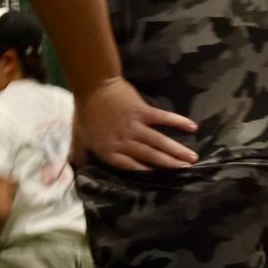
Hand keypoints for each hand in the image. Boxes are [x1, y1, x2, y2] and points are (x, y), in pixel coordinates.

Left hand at [75, 79, 198, 171]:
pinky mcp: (143, 111)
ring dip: (176, 151)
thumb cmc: (85, 112)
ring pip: (159, 142)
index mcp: (110, 151)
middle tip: (186, 172)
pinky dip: (178, 122)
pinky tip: (192, 127)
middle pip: (150, 156)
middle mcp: (125, 142)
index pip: (130, 166)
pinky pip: (163, 119)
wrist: (93, 87)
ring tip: (191, 159)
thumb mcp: (78, 137)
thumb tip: (75, 167)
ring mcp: (136, 127)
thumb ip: (78, 154)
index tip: (161, 180)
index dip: (146, 173)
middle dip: (169, 165)